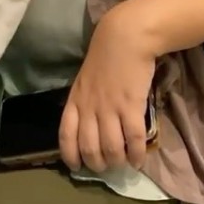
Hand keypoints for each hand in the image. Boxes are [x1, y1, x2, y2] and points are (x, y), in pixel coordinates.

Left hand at [59, 5, 155, 173]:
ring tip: (122, 163)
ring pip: (110, 148)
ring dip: (117, 161)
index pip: (65, 134)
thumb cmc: (105, 55)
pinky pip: (133, 140)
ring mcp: (109, 107)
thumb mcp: (85, 78)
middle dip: (97, 163)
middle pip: (89, 147)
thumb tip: (87, 124)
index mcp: (75, 99)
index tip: (77, 166)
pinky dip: (135, 154)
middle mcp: (89, 107)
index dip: (70, 155)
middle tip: (106, 166)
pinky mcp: (131, 106)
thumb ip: (84, 100)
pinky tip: (138, 160)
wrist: (124, 37)